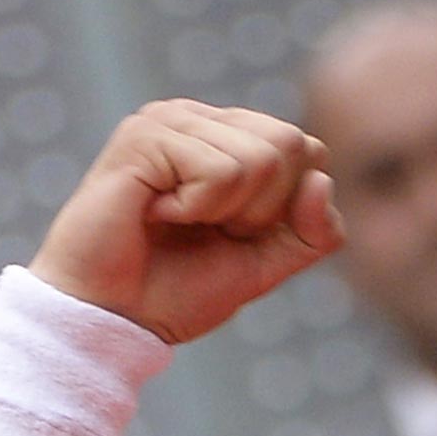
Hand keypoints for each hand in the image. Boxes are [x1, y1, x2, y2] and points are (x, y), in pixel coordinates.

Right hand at [29, 100, 343, 343]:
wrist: (114, 316)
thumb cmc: (179, 290)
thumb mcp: (267, 265)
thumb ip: (313, 232)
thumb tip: (322, 180)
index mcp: (233, 139)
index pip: (310, 151)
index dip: (287, 210)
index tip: (236, 234)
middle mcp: (202, 119)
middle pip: (292, 144)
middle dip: (263, 209)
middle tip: (208, 227)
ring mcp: (171, 120)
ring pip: (261, 159)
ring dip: (226, 212)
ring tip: (178, 220)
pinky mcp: (145, 134)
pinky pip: (220, 171)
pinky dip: (198, 210)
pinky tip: (157, 214)